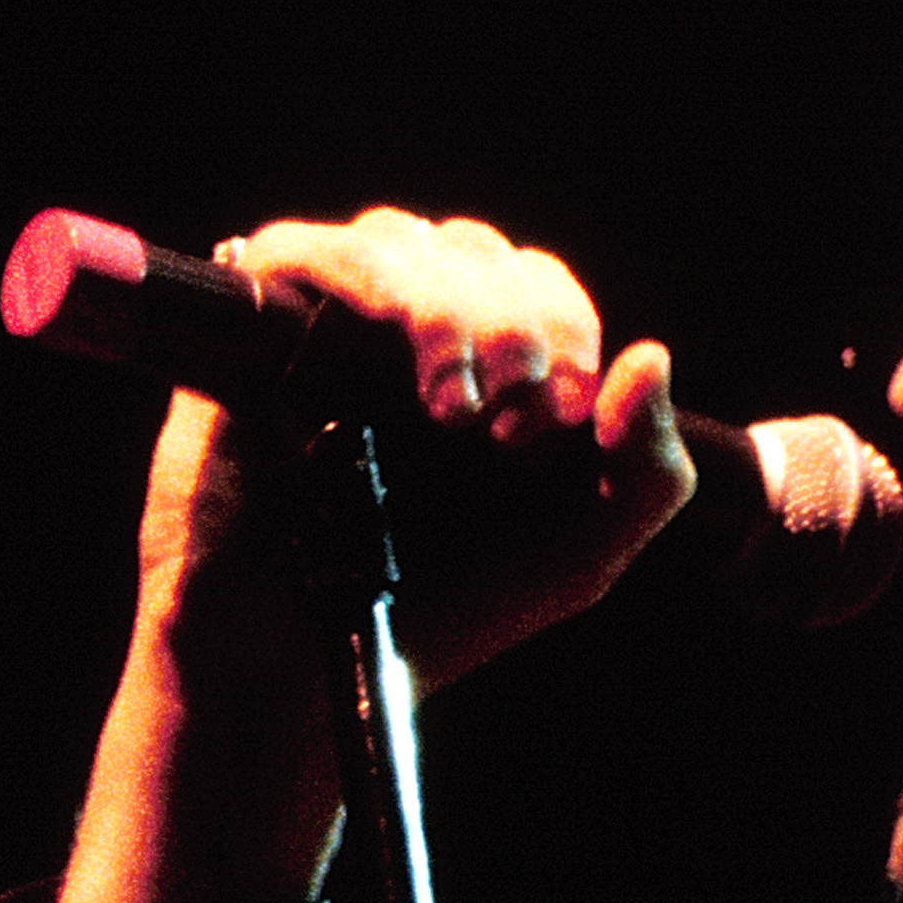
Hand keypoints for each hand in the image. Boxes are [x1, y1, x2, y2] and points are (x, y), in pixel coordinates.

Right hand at [222, 208, 696, 685]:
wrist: (309, 662)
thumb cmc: (440, 611)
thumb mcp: (579, 555)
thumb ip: (648, 471)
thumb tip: (651, 358)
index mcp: (487, 371)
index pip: (538, 282)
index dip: (564, 324)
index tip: (563, 416)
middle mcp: (409, 338)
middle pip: (478, 251)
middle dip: (518, 319)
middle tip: (513, 423)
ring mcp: (330, 330)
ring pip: (402, 239)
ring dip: (451, 305)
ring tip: (456, 408)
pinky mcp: (251, 334)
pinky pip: (298, 249)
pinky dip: (358, 271)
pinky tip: (393, 330)